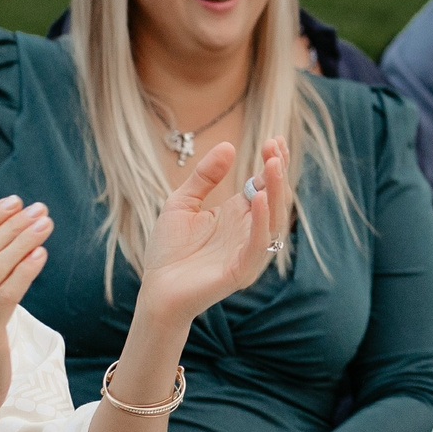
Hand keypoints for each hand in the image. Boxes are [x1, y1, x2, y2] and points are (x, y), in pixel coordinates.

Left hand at [138, 140, 280, 326]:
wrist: (155, 292)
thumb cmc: (168, 252)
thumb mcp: (182, 203)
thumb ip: (204, 177)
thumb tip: (228, 146)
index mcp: (238, 215)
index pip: (264, 185)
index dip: (271, 163)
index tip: (273, 139)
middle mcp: (249, 231)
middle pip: (275, 198)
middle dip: (277, 171)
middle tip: (274, 146)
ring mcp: (249, 251)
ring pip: (274, 218)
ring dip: (276, 191)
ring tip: (272, 164)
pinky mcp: (242, 270)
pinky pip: (259, 244)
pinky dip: (263, 221)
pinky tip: (259, 198)